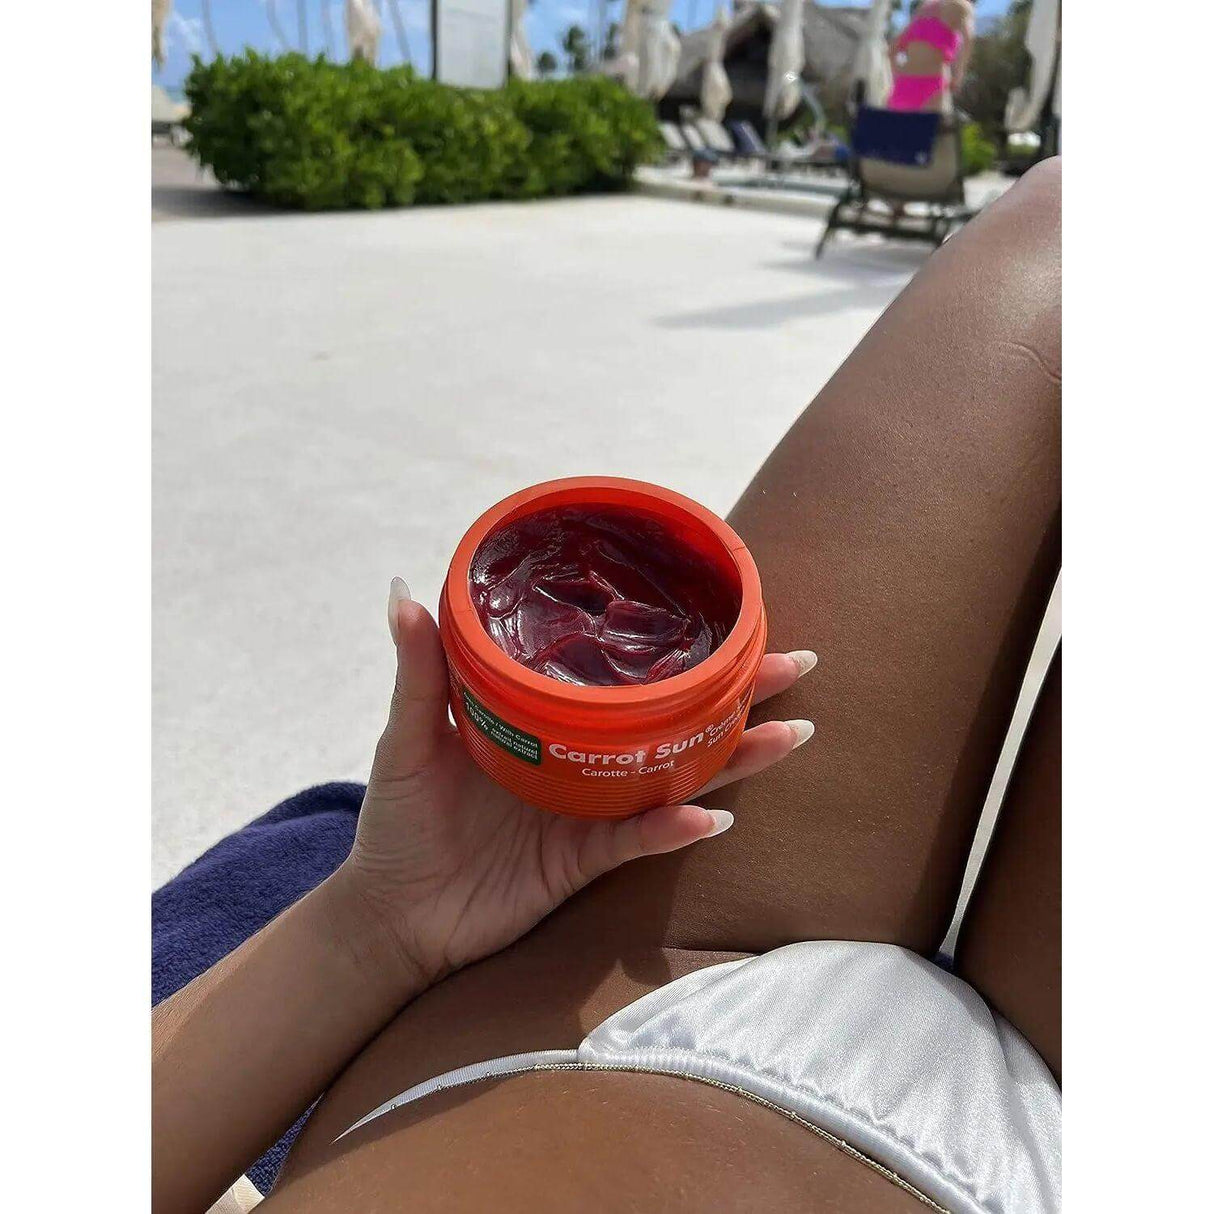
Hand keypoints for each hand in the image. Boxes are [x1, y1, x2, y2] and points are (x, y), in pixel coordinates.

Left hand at [340, 578, 816, 986]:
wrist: (391, 913)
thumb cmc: (398, 821)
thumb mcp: (407, 738)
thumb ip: (419, 672)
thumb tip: (404, 590)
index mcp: (552, 719)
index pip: (627, 675)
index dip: (677, 647)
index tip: (731, 610)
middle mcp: (585, 759)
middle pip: (676, 720)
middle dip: (740, 695)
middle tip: (797, 664)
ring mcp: (593, 809)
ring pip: (680, 777)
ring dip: (736, 758)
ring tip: (790, 734)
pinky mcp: (587, 860)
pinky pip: (640, 841)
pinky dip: (673, 829)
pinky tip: (710, 815)